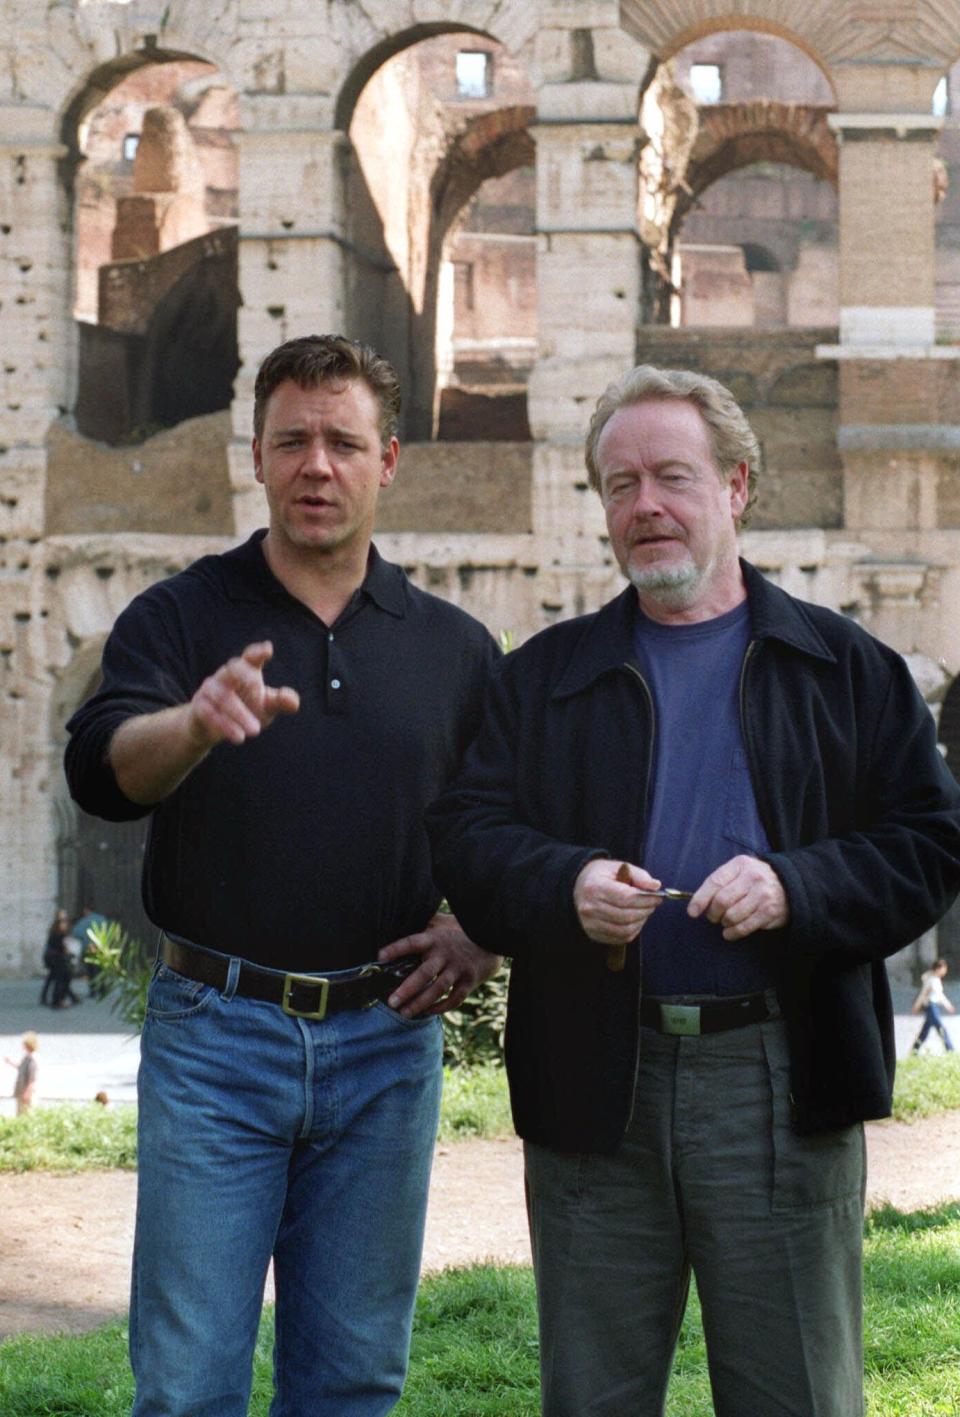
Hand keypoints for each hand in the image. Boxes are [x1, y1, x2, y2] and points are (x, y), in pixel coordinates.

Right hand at [188, 641, 299, 747]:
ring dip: (239, 714)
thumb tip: (293, 702)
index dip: (257, 652)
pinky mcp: (199, 707)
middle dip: (245, 676)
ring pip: (223, 697)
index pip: (250, 657)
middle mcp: (225, 676)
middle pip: (233, 669)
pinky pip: (210, 713)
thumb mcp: (266, 707)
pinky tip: (239, 738)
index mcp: (245, 671)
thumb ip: (280, 702)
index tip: (268, 649)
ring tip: (255, 731)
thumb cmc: (245, 710)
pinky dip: (225, 725)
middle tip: (258, 689)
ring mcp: (210, 690)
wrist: (210, 729)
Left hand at [377, 913, 502, 1018]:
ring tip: (404, 1012)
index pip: (412, 942)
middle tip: (391, 1002)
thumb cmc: (458, 931)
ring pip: (438, 989)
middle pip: (425, 973)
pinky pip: (455, 998)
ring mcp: (458, 968)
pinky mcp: (469, 980)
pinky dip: (442, 1007)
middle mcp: (446, 954)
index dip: (396, 948)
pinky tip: (428, 1012)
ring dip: (421, 1003)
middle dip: (407, 989)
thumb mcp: (441, 922)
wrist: (492, 939)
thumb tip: (399, 921)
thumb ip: (423, 925)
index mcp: (435, 938)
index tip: (380, 956)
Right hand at [573, 859, 662, 945]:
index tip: (657, 897)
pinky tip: (635, 921)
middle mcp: (589, 907)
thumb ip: (638, 875)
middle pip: (626, 916)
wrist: (578, 887)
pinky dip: (633, 931)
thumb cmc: (601, 876)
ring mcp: (590, 923)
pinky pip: (620, 938)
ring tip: (644, 912)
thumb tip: (655, 886)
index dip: (645, 899)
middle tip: (653, 904)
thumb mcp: (618, 867)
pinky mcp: (593, 934)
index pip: (625, 897)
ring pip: (625, 930)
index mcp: (594, 887)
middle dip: (645, 911)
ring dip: (640, 922)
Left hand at [687, 855, 788, 940]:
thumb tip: (697, 904)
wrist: (789, 884)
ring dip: (724, 923)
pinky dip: (732, 933)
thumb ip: (720, 883)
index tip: (692, 912)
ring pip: (731, 916)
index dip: (700, 899)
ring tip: (725, 921)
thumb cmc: (754, 880)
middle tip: (713, 917)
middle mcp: (753, 877)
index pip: (715, 882)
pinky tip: (729, 932)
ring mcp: (763, 895)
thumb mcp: (739, 871)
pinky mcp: (769, 912)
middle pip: (722, 901)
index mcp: (740, 864)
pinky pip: (744, 927)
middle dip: (712, 913)